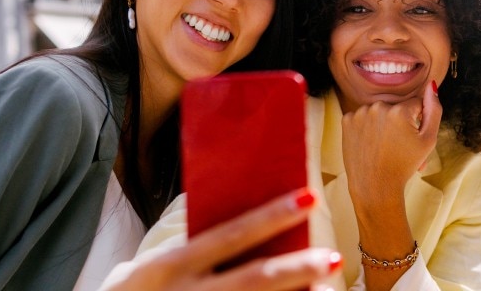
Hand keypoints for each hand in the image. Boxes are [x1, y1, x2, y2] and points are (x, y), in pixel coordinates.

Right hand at [100, 188, 341, 290]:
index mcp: (171, 267)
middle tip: (333, 257)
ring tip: (328, 287)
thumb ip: (188, 250)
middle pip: (254, 281)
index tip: (309, 198)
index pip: (230, 236)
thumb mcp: (147, 268)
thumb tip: (241, 226)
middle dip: (297, 268)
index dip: (271, 217)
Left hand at [341, 81, 441, 203]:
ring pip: (379, 112)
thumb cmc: (404, 165)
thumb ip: (434, 110)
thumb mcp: (428, 140)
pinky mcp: (347, 121)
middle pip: (396, 108)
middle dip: (400, 123)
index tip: (412, 138)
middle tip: (400, 146)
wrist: (374, 186)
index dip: (418, 121)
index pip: (415, 104)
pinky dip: (367, 128)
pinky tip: (371, 143)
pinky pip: (363, 118)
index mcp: (399, 110)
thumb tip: (431, 85)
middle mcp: (377, 106)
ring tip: (385, 147)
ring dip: (383, 124)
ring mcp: (359, 113)